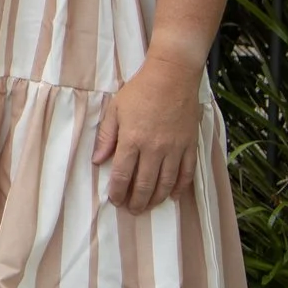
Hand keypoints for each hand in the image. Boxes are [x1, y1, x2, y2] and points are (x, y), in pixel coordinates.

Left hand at [96, 53, 203, 212]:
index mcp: (132, 140)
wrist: (172, 77)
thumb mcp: (115, 110)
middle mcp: (154, 149)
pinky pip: (187, 173)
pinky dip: (181, 188)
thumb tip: (97, 160)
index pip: (123, 174)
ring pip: (166, 183)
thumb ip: (106, 136)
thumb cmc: (140, 91)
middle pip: (145, 184)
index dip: (118, 191)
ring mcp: (174, 149)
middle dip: (137, 201)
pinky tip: (174, 196)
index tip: (115, 201)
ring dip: (157, 199)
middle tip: (132, 210)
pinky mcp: (190, 146)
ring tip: (149, 207)